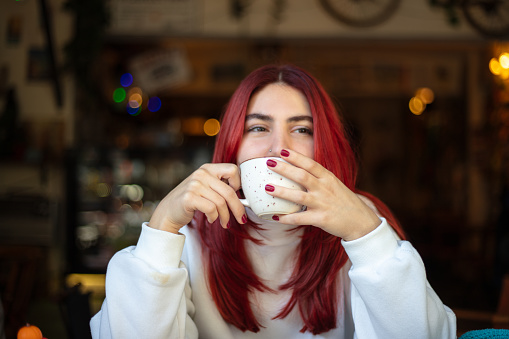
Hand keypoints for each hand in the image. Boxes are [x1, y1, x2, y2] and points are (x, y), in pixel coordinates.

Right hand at [148, 163, 246, 233]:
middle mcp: (201, 173)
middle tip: (241, 219)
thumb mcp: (206, 187)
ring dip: (225, 216)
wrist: (168, 211)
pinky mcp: (189, 197)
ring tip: (224, 222)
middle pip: (230, 191)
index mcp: (208, 168)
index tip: (236, 195)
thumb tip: (244, 200)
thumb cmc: (191, 201)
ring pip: (221, 203)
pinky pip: (211, 209)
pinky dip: (214, 217)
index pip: (233, 170)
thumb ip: (221, 187)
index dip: (238, 184)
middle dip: (238, 208)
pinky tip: (211, 219)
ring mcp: (194, 185)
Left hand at [265, 149, 380, 240]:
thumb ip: (318, 178)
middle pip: (302, 176)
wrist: (361, 222)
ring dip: (282, 192)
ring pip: (299, 196)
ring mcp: (323, 204)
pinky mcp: (322, 219)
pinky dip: (287, 218)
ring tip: (267, 188)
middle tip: (269, 163)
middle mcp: (325, 189)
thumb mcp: (334, 184)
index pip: (310, 164)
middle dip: (284, 168)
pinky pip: (301, 218)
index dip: (296, 156)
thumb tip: (297, 171)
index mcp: (328, 178)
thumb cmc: (344, 202)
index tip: (282, 150)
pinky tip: (275, 217)